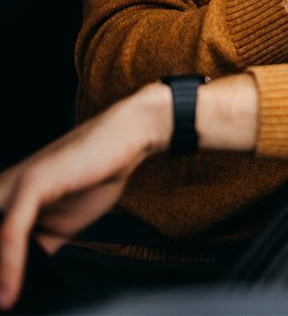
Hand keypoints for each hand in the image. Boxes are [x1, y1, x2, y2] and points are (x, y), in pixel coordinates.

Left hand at [0, 84, 169, 309]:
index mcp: (2, 199)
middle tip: (2, 306)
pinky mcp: (31, 183)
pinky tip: (9, 295)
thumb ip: (34, 250)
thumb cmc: (94, 175)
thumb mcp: (59, 226)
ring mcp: (11, 186)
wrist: (125, 139)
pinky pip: (9, 233)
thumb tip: (15, 288)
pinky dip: (8, 268)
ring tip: (2, 306)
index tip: (2, 303)